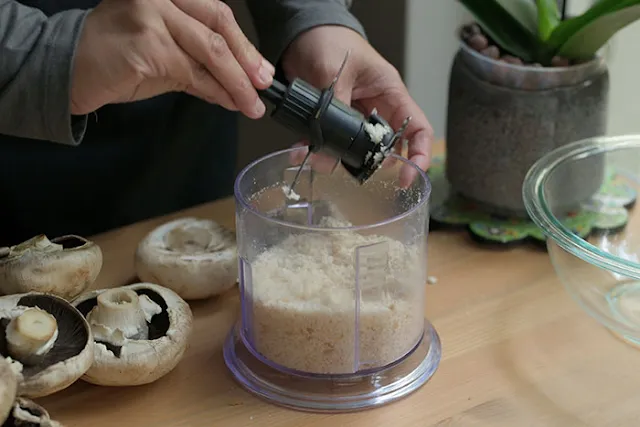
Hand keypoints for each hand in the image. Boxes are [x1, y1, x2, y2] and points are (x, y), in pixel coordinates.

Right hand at [70, 0, 273, 118]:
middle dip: (247, 61)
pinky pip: (193, 75)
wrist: (67, 68)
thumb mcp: (161, 51)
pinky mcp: (147, 48)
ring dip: (236, 83)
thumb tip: (236, 83)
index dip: (244, 44)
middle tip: (263, 86)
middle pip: (218, 27)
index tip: (262, 69)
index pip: (217, 14)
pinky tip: (227, 103)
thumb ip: (196, 61)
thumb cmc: (113, 58)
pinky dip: (215, 92)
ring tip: (251, 104)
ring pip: (210, 53)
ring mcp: (152, 20)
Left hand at [281, 26, 433, 186]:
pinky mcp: (334, 119)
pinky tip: (304, 150)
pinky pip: (332, 141)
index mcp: (390, 92)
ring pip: (357, 148)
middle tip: (355, 171)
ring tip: (321, 160)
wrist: (299, 33)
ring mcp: (355, 115)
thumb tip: (326, 153)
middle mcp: (377, 107)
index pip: (417, 127)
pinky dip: (319, 149)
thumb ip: (332, 114)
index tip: (408, 177)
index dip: (419, 154)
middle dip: (371, 162)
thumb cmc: (328, 39)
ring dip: (340, 158)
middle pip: (387, 146)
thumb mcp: (334, 74)